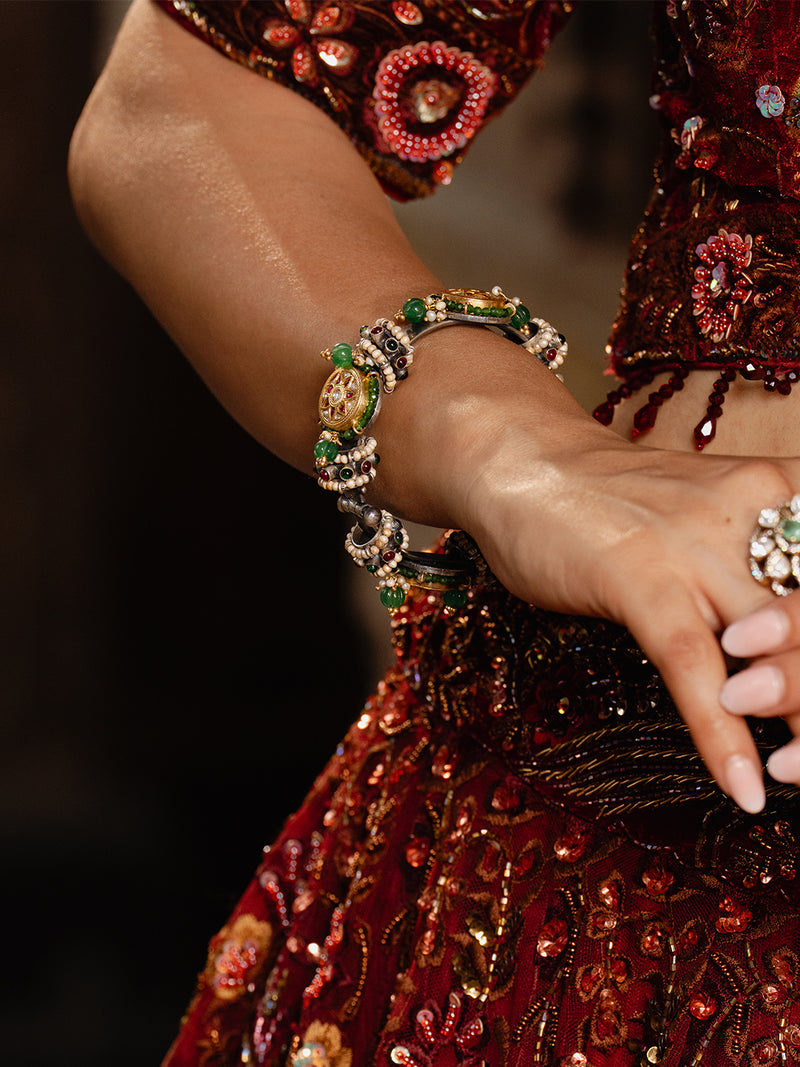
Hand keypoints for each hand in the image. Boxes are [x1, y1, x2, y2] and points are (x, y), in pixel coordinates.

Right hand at [459, 408, 799, 813]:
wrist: (526, 459)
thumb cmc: (616, 494)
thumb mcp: (715, 511)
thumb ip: (762, 559)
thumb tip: (788, 640)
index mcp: (783, 493)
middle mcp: (756, 517)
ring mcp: (698, 549)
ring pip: (780, 651)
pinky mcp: (642, 581)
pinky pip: (696, 668)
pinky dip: (722, 737)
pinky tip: (743, 787)